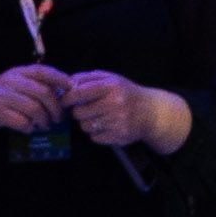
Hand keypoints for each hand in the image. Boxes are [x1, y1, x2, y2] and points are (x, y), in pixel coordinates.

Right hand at [0, 62, 70, 151]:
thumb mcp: (14, 86)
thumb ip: (34, 86)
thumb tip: (63, 92)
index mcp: (17, 72)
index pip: (44, 71)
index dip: (61, 79)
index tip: (72, 89)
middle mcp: (10, 81)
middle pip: (44, 93)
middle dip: (55, 108)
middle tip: (58, 119)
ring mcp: (2, 95)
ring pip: (35, 109)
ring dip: (43, 121)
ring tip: (44, 126)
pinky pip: (22, 121)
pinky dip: (29, 128)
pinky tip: (28, 129)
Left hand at [58, 67, 186, 155]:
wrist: (152, 113)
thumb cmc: (127, 93)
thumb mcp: (111, 79)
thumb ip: (88, 78)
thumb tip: (66, 83)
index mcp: (111, 86)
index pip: (79, 93)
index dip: (67, 98)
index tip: (64, 101)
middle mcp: (115, 104)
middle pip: (79, 113)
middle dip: (78, 112)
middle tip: (85, 109)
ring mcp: (117, 122)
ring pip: (85, 127)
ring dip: (87, 123)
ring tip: (97, 118)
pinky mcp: (119, 136)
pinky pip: (94, 137)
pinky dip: (96, 133)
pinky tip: (106, 126)